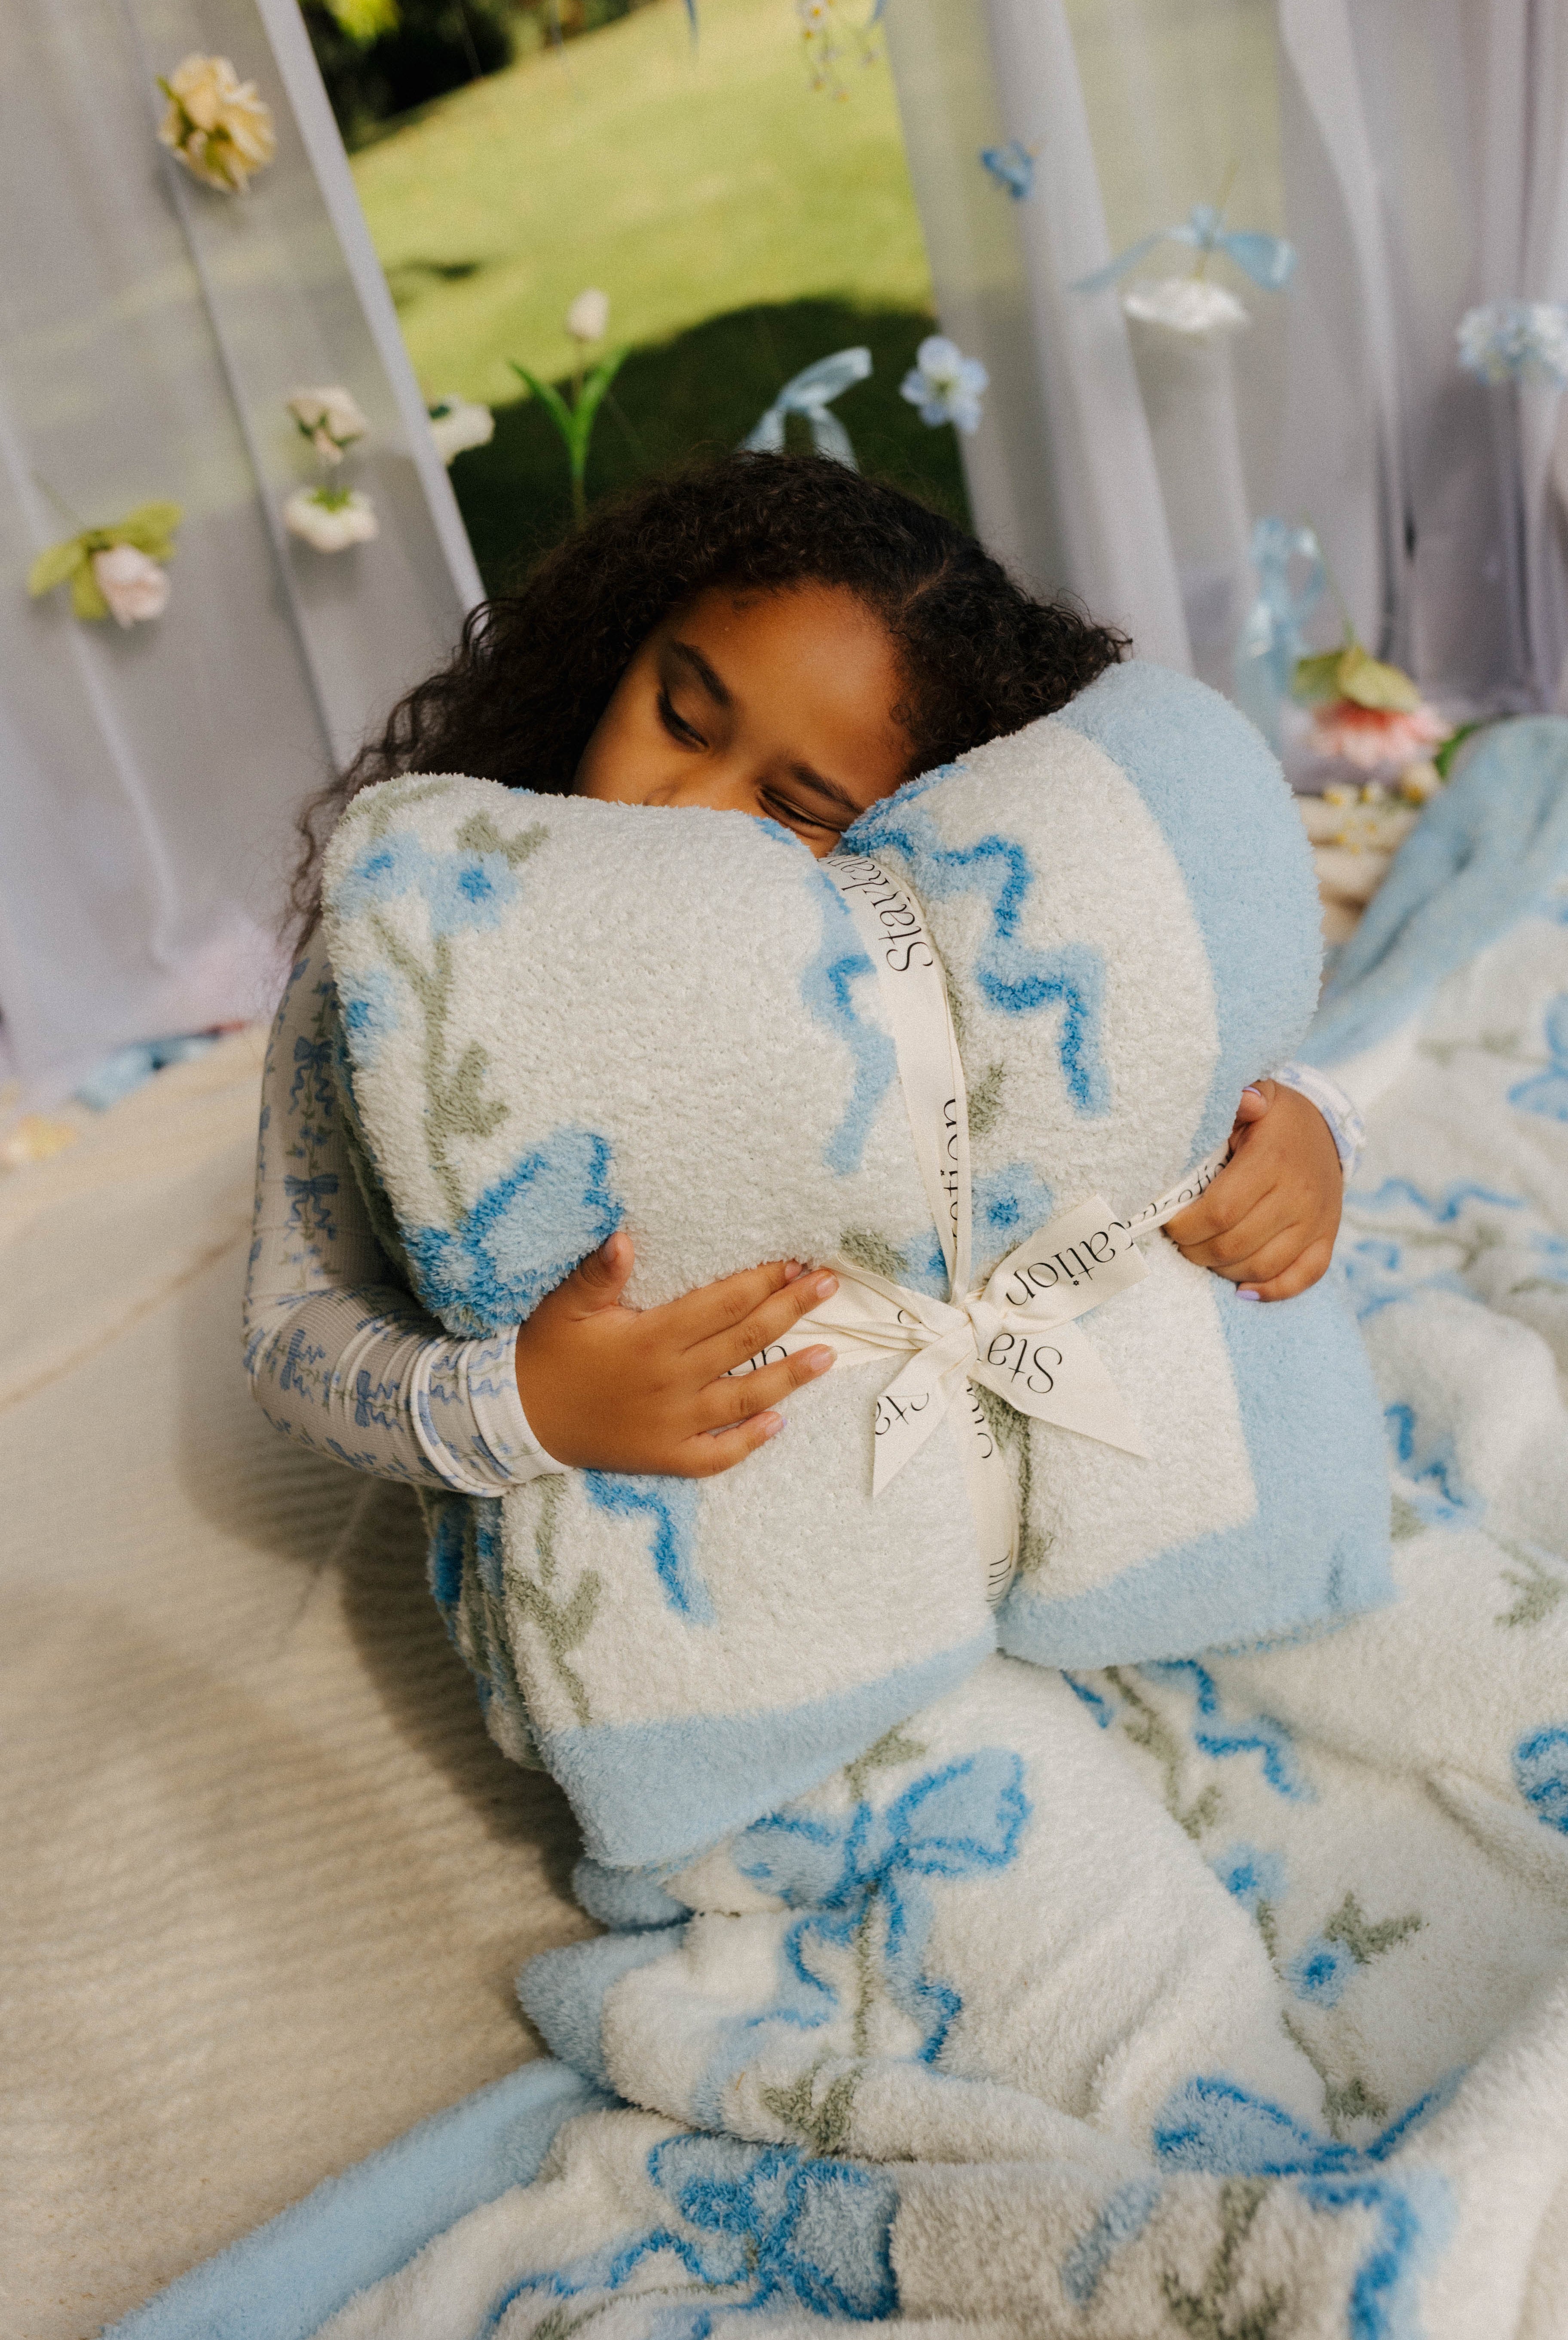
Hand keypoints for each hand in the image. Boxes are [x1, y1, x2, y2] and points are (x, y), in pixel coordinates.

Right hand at [514, 1234, 839, 1475]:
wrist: (518, 1419)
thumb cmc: (545, 1353)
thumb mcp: (565, 1306)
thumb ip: (598, 1273)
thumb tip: (625, 1237)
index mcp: (651, 1338)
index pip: (723, 1304)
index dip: (763, 1281)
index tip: (796, 1262)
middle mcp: (671, 1381)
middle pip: (746, 1341)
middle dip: (792, 1310)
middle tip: (829, 1286)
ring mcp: (673, 1423)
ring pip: (745, 1397)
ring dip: (790, 1375)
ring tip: (828, 1355)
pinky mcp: (665, 1456)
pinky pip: (718, 1455)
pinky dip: (750, 1442)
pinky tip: (778, 1424)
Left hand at [1163, 1080, 1341, 1301]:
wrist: (1326, 1129)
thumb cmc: (1275, 1117)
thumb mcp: (1259, 1096)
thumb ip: (1242, 1098)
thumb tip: (1244, 1100)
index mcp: (1273, 1161)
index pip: (1220, 1211)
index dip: (1186, 1226)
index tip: (1169, 1222)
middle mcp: (1299, 1195)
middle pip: (1235, 1244)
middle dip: (1195, 1250)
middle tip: (1180, 1241)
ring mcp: (1316, 1221)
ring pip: (1262, 1266)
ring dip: (1223, 1269)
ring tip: (1203, 1254)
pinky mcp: (1327, 1238)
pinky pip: (1301, 1278)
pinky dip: (1270, 1290)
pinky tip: (1242, 1288)